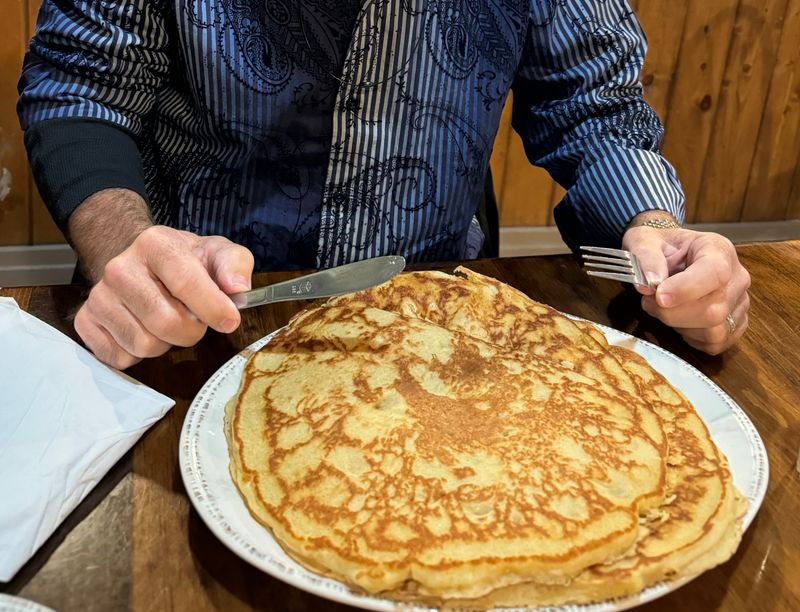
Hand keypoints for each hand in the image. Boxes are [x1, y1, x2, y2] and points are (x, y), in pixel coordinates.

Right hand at [74, 225, 253, 368]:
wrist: (143, 261)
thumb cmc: (186, 261)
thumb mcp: (217, 252)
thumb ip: (235, 264)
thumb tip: (238, 288)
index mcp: (156, 245)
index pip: (187, 283)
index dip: (214, 309)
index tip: (229, 321)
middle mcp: (120, 268)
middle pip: (166, 323)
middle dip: (191, 331)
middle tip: (194, 320)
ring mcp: (99, 296)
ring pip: (143, 345)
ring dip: (166, 344)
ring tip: (168, 322)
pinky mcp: (86, 320)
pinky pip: (120, 358)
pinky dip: (139, 355)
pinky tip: (145, 330)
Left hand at [622, 225, 749, 354]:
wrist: (667, 253)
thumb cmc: (659, 247)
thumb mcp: (644, 241)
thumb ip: (646, 258)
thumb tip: (649, 283)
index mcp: (718, 249)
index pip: (715, 273)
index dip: (686, 290)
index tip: (659, 296)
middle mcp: (737, 276)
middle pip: (714, 309)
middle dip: (672, 313)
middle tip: (650, 300)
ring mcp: (739, 301)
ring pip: (715, 331)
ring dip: (680, 327)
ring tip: (664, 309)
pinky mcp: (735, 322)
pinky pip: (715, 342)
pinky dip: (692, 338)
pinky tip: (679, 321)